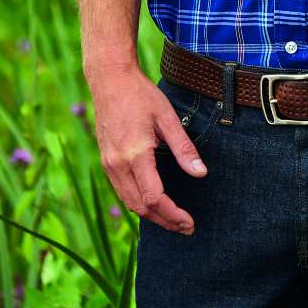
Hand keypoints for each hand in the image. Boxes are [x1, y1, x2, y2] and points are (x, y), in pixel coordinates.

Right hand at [88, 65, 207, 233]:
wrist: (110, 80)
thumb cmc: (141, 95)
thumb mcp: (167, 117)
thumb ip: (183, 148)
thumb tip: (201, 173)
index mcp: (135, 154)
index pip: (153, 198)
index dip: (172, 215)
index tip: (189, 222)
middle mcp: (118, 164)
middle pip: (140, 207)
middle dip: (164, 221)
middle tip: (186, 227)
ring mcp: (109, 164)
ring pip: (129, 202)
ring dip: (151, 216)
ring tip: (173, 220)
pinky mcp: (106, 161)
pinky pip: (122, 191)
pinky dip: (138, 203)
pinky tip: (154, 203)